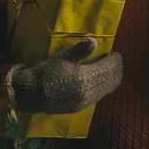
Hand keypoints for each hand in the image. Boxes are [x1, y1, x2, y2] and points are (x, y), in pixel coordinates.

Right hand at [3, 38, 121, 113]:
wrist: (31, 94)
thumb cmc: (47, 72)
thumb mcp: (63, 58)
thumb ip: (80, 50)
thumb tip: (94, 41)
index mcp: (86, 79)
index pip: (108, 70)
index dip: (114, 61)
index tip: (116, 54)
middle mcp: (88, 93)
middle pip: (110, 82)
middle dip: (115, 71)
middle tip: (116, 62)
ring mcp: (84, 102)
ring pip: (104, 90)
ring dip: (109, 80)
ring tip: (109, 71)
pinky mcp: (78, 107)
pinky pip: (97, 96)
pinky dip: (102, 88)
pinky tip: (98, 82)